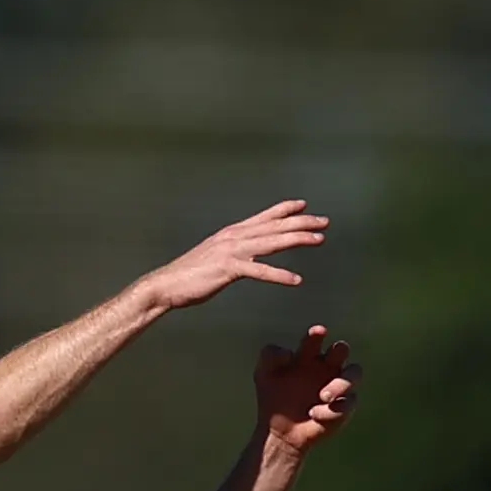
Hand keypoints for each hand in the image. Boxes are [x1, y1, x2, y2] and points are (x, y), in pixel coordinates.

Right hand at [138, 200, 328, 312]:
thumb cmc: (190, 273)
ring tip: (319, 240)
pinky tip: (296, 280)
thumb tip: (247, 250)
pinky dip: (279, 275)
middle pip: (274, 226)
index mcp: (231, 232)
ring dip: (297, 240)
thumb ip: (233, 250)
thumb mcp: (215, 254)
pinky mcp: (227, 269)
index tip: (305, 205)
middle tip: (324, 222)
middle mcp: (234, 236)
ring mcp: (231, 251)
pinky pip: (259, 271)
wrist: (166, 284)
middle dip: (302, 222)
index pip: (264, 216)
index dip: (285, 209)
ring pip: (271, 242)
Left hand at [255, 326, 359, 454]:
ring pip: (355, 372)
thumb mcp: (264, 374)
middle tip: (330, 358)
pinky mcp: (343, 407)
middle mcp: (325, 367)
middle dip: (339, 350)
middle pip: (342, 349)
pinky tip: (315, 415)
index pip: (316, 338)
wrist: (278, 431)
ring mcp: (337, 386)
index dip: (318, 334)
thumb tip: (289, 353)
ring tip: (323, 397)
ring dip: (341, 383)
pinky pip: (348, 403)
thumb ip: (270, 356)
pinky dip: (332, 410)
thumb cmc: (273, 398)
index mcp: (307, 355)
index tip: (318, 332)